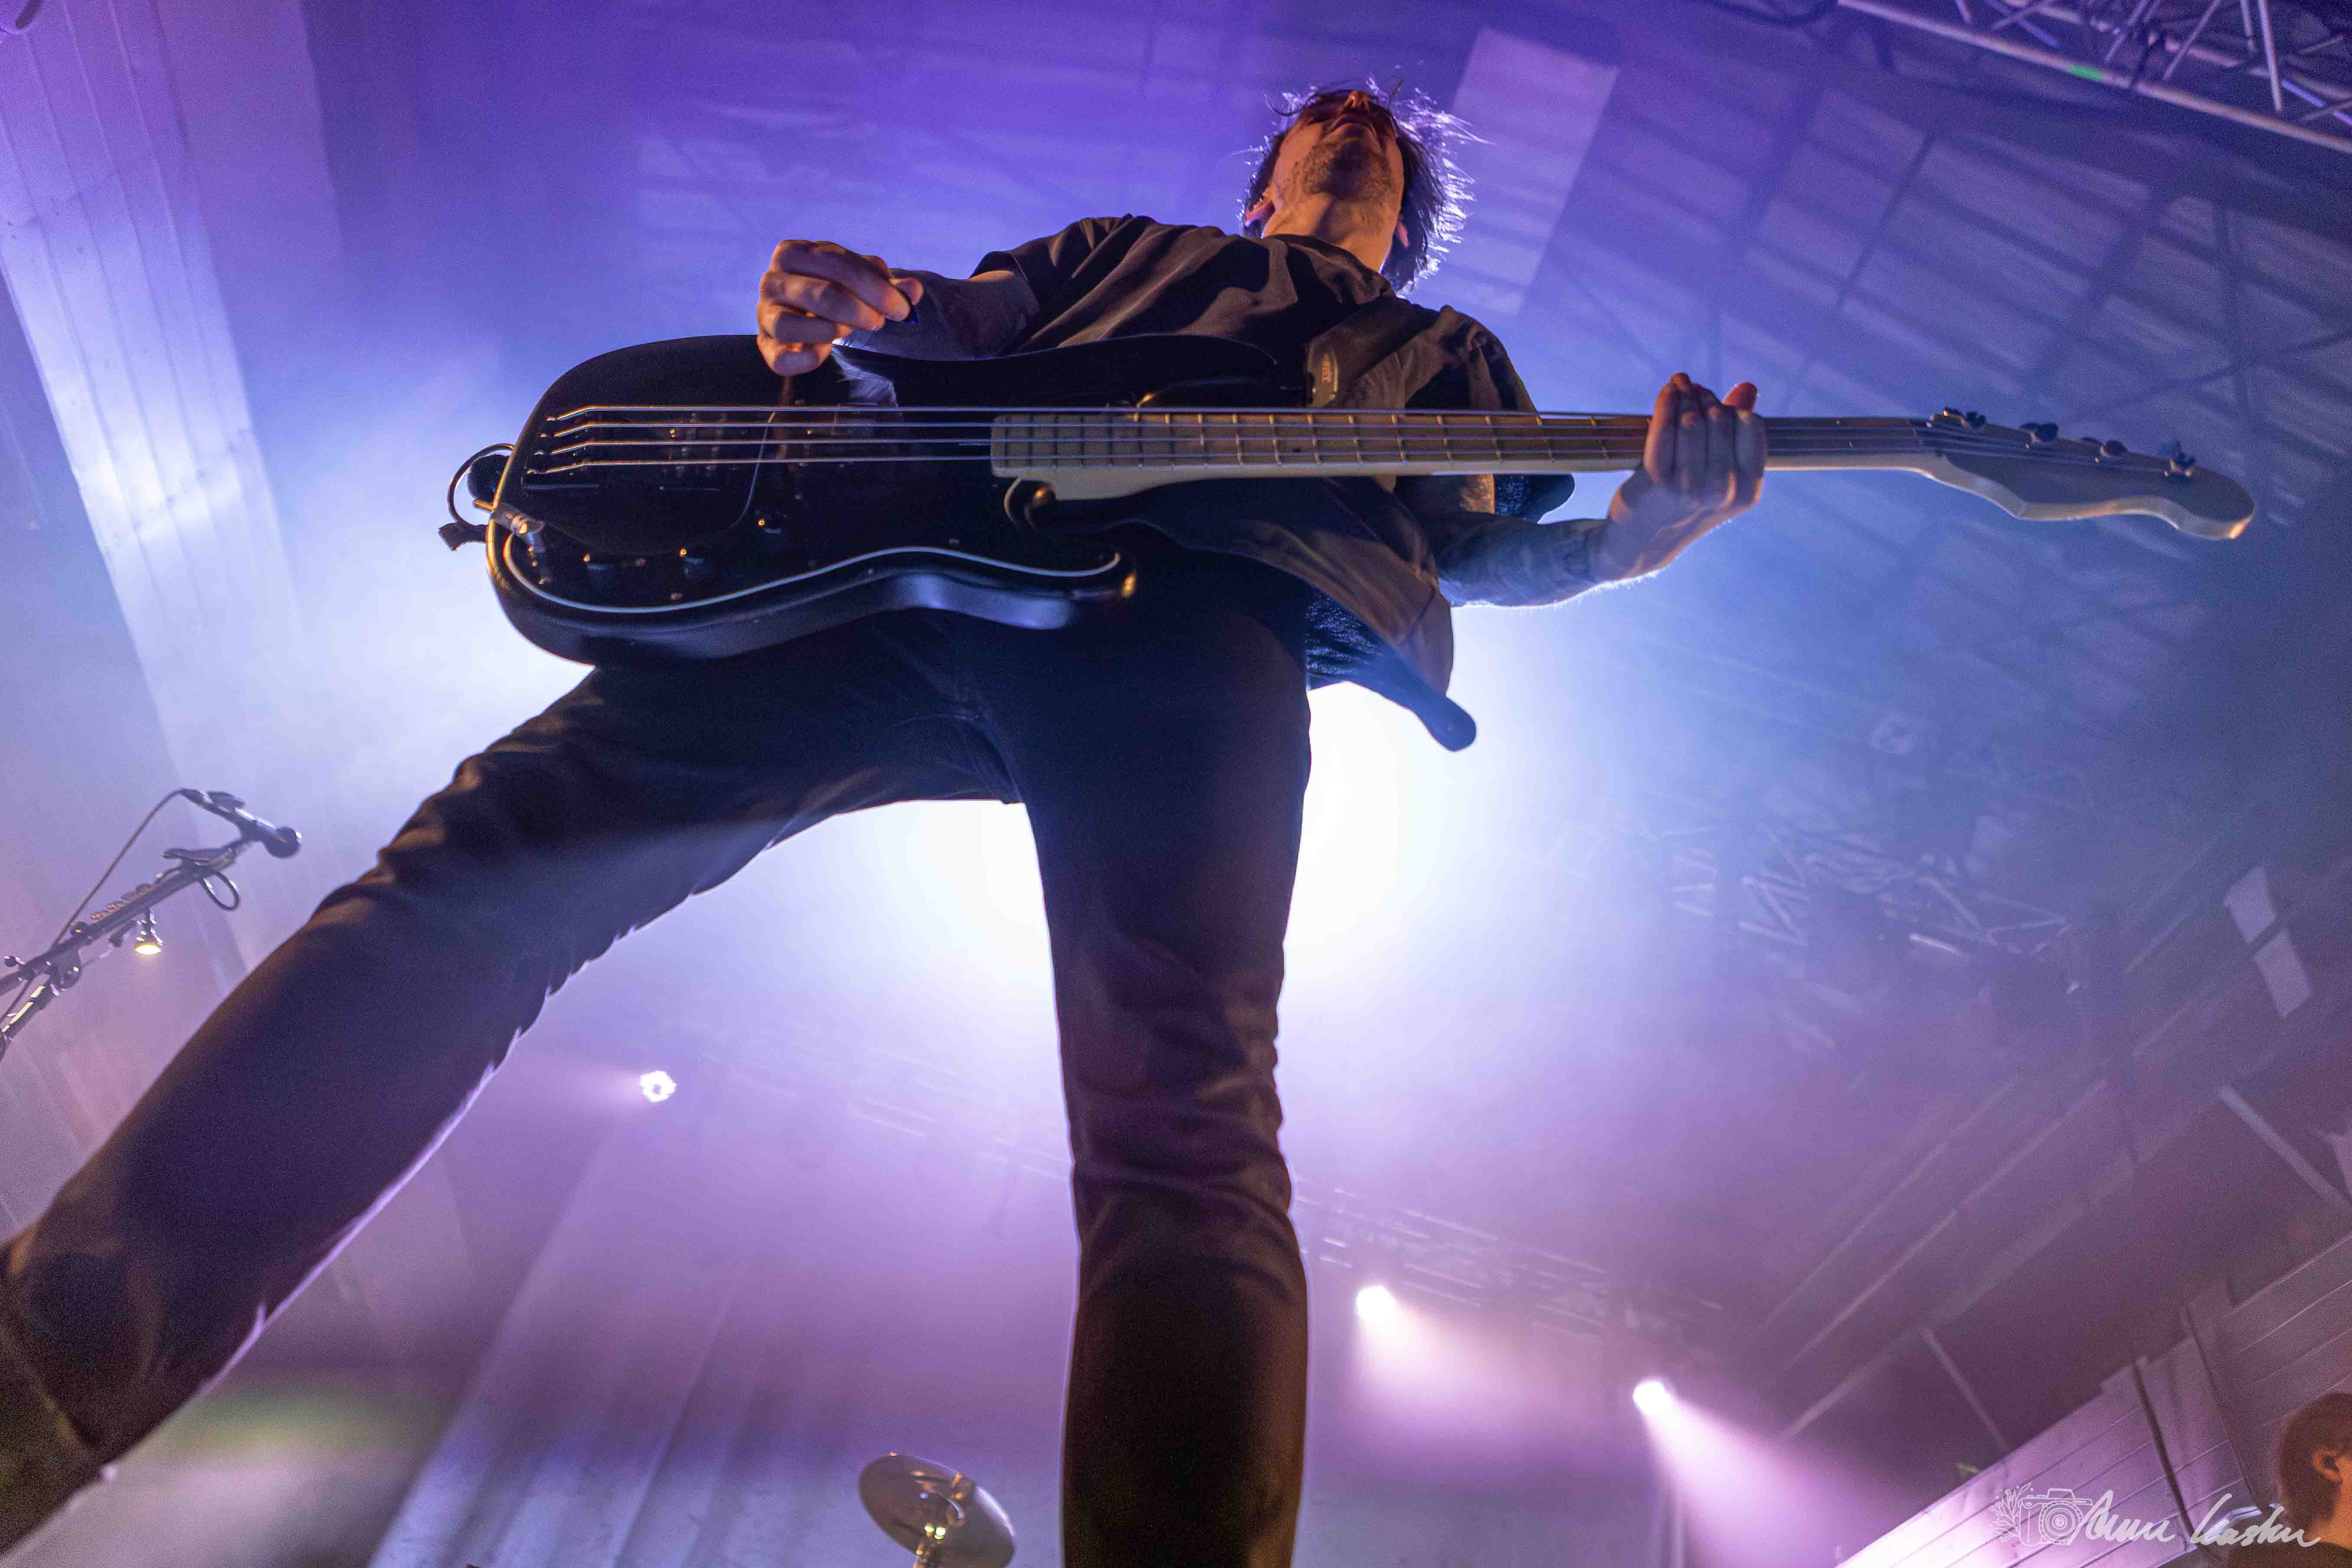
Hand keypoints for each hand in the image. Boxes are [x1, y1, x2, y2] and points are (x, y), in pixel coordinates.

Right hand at [755, 240, 925, 374]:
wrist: (808, 311)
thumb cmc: (837, 289)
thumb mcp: (862, 281)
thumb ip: (889, 285)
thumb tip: (913, 290)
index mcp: (795, 252)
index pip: (837, 266)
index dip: (876, 288)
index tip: (901, 308)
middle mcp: (773, 279)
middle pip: (822, 295)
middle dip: (860, 311)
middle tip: (879, 322)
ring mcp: (765, 312)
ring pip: (793, 324)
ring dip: (833, 331)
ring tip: (849, 330)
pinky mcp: (766, 343)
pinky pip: (781, 357)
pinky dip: (805, 358)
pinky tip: (825, 353)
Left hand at [1597, 372, 1764, 579]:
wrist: (1643, 544)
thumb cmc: (1684, 504)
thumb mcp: (1720, 476)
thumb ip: (1736, 433)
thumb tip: (1749, 387)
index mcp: (1748, 490)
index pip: (1750, 425)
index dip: (1731, 407)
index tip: (1714, 401)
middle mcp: (1723, 489)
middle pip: (1720, 419)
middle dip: (1704, 397)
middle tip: (1690, 388)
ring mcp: (1691, 486)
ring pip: (1692, 421)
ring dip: (1684, 395)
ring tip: (1678, 384)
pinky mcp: (1659, 481)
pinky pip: (1664, 430)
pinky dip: (1666, 404)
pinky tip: (1667, 391)